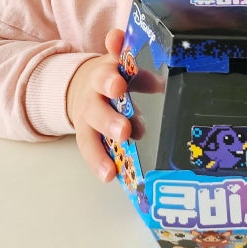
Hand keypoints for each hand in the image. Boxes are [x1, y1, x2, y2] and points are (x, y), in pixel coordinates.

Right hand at [66, 29, 131, 182]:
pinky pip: (89, 151)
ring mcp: (85, 119)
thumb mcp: (126, 72)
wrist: (81, 85)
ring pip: (89, 134)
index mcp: (105, 75)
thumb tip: (165, 85)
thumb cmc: (113, 79)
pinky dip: (97, 164)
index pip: (105, 75)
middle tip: (124, 131)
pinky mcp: (84, 136)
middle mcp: (91, 98)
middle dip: (109, 120)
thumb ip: (145, 78)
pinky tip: (109, 176)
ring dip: (100, 152)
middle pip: (96, 108)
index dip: (110, 80)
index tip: (119, 85)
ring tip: (111, 169)